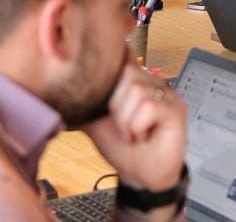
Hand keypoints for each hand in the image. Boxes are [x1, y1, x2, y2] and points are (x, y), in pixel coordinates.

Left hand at [85, 58, 186, 191]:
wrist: (141, 176)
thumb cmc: (123, 148)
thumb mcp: (96, 122)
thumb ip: (85, 102)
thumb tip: (59, 92)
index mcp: (135, 81)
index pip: (121, 59)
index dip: (109, 75)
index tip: (103, 100)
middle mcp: (153, 83)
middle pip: (126, 73)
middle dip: (115, 105)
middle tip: (121, 126)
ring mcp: (167, 94)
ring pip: (137, 91)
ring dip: (126, 120)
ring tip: (132, 134)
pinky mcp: (176, 109)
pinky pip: (149, 107)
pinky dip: (138, 126)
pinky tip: (142, 136)